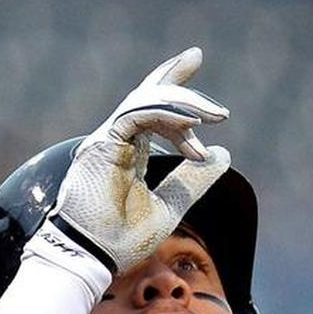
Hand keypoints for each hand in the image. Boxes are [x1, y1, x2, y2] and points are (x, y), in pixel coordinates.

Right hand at [49, 47, 230, 272]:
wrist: (91, 258)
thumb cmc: (120, 241)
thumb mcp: (169, 207)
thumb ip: (192, 182)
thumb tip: (221, 155)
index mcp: (129, 153)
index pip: (152, 114)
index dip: (179, 101)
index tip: (215, 115)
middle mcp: (116, 141)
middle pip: (145, 95)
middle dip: (172, 75)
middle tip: (195, 55)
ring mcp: (108, 139)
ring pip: (146, 101)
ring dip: (184, 105)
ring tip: (215, 116)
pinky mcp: (104, 143)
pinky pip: (139, 114)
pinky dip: (168, 116)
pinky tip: (193, 125)